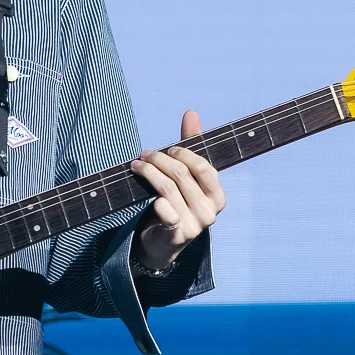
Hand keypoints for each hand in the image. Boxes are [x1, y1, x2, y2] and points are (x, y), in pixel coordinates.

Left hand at [131, 110, 225, 274]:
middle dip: (160, 161)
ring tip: (136, 166)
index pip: (206, 169)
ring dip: (149, 173)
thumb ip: (190, 146)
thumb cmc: (178, 202)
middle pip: (183, 176)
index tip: (168, 149)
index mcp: (217, 196)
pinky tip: (149, 196)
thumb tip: (191, 113)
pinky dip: (157, 201)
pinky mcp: (177, 236)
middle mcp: (210, 212)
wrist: (164, 241)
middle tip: (144, 155)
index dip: (186, 155)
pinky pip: (167, 213)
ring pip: (169, 190)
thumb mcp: (186, 175)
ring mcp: (195, 225)